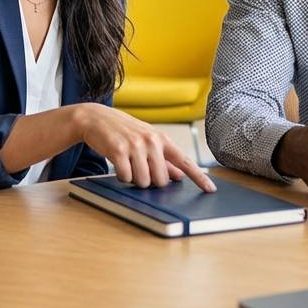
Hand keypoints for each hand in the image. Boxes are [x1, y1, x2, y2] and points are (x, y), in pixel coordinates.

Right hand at [77, 105, 216, 192]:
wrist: (96, 118)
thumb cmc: (123, 131)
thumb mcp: (146, 140)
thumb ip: (164, 158)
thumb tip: (180, 175)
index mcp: (161, 139)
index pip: (185, 161)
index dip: (199, 177)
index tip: (211, 189)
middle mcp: (151, 141)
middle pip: (161, 181)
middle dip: (150, 181)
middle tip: (139, 168)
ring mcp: (135, 146)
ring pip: (143, 182)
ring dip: (134, 179)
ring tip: (127, 163)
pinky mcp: (118, 151)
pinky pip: (126, 178)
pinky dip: (122, 177)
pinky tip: (118, 164)